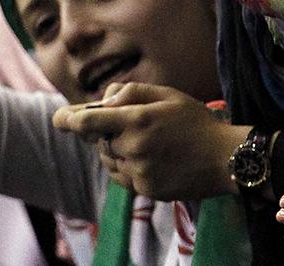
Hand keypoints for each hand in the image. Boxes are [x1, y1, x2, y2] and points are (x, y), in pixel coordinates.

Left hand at [52, 83, 245, 200]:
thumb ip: (131, 92)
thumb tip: (104, 99)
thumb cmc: (194, 121)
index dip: (68, 120)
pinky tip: (147, 158)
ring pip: (108, 160)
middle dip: (104, 132)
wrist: (225, 159)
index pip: (89, 122)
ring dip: (113, 150)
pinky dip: (125, 167)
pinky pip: (122, 177)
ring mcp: (139, 171)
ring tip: (142, 142)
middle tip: (126, 125)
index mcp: (137, 119)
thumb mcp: (166, 94)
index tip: (59, 120)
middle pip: (99, 141)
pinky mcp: (146, 190)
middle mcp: (134, 147)